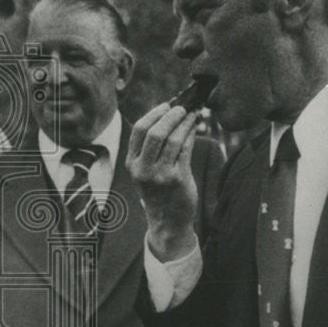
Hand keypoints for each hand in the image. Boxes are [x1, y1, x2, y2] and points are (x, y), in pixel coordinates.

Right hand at [126, 103, 199, 260]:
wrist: (167, 221)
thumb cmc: (159, 191)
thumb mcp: (146, 171)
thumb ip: (151, 148)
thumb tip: (167, 114)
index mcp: (131, 163)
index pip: (139, 131)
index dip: (153, 113)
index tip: (166, 105)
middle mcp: (142, 169)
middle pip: (154, 133)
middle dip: (170, 115)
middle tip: (182, 106)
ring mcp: (160, 175)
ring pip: (172, 139)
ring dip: (184, 122)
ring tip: (192, 113)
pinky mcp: (177, 179)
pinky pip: (185, 149)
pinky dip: (191, 134)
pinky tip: (195, 126)